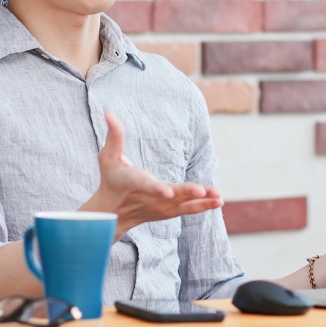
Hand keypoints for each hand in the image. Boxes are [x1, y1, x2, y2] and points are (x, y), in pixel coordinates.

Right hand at [80, 111, 222, 239]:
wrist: (113, 213)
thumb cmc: (110, 180)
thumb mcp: (107, 158)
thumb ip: (114, 136)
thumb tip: (109, 112)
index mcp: (133, 183)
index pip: (145, 186)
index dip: (157, 189)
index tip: (168, 193)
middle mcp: (149, 198)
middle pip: (170, 196)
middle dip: (186, 193)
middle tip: (201, 191)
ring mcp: (160, 208)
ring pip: (183, 205)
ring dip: (201, 201)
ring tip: (218, 197)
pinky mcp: (169, 212)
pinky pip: (188, 210)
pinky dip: (203, 207)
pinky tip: (218, 201)